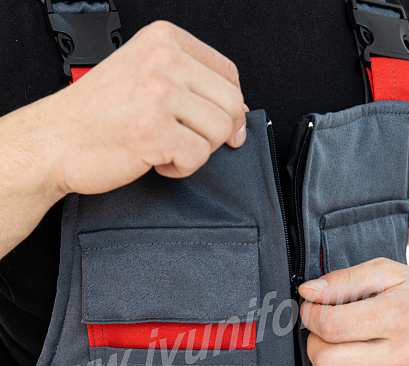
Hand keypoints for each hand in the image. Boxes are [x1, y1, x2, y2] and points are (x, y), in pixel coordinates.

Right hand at [43, 20, 247, 193]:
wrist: (56, 142)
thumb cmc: (96, 116)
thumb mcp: (144, 77)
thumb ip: (188, 83)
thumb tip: (238, 111)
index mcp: (164, 40)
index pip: (228, 74)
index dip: (227, 108)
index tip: (216, 126)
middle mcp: (164, 60)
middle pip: (232, 104)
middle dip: (213, 133)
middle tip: (182, 139)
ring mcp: (159, 93)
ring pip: (221, 131)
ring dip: (195, 150)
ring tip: (164, 147)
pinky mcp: (155, 129)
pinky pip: (199, 156)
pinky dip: (180, 168)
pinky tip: (155, 159)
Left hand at [298, 258, 408, 365]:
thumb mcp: (387, 273)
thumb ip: (344, 280)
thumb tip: (306, 293)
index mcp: (399, 317)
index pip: (330, 326)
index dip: (310, 316)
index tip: (313, 309)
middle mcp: (405, 356)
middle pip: (327, 363)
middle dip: (315, 344)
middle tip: (326, 331)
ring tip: (347, 348)